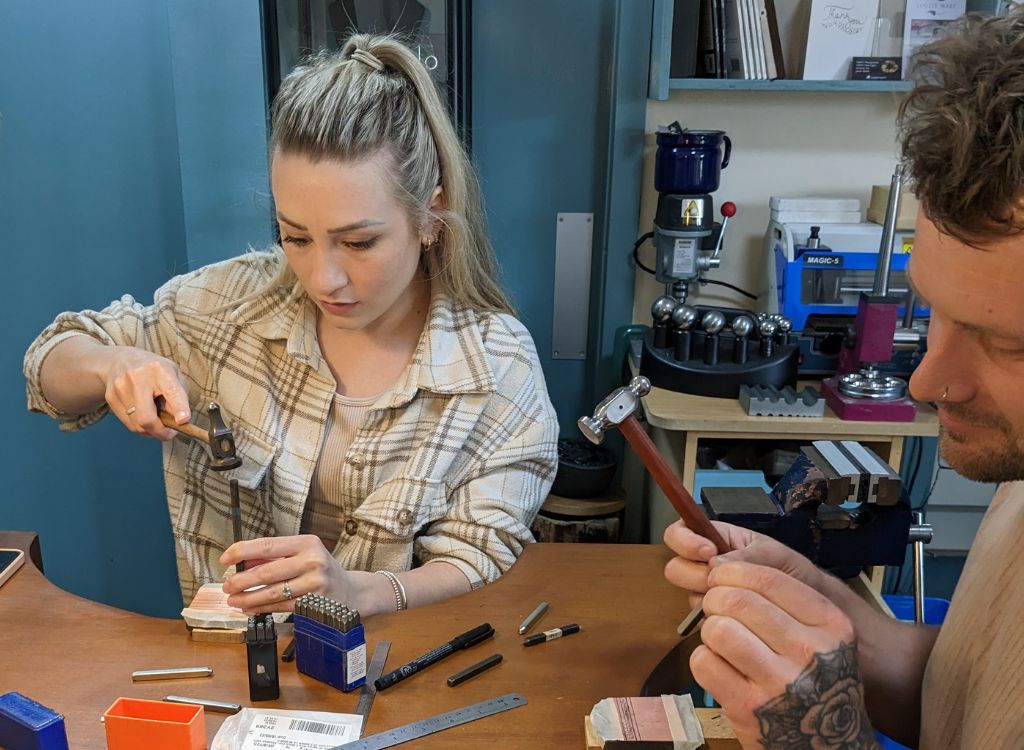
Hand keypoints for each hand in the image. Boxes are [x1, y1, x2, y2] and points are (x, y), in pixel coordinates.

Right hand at [102, 346, 189, 438]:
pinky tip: (144, 414)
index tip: (183, 421)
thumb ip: (180, 397)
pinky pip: (128, 424)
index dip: (179, 408)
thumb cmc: (155, 371)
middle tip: (170, 432)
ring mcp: (121, 387)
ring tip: (157, 418)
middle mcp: (137, 377)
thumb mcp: (174, 375)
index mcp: (159, 369)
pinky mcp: (111, 397)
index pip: (171, 391)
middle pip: (146, 418)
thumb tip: (179, 421)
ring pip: (137, 425)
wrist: (122, 360)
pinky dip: (140, 426)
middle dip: (161, 432)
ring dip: (151, 430)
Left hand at [220, 535, 358, 613]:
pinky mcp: (313, 604)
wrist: (351, 591)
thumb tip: (242, 561)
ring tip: (233, 599)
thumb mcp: (303, 554)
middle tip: (226, 586)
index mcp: (307, 543)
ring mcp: (314, 584)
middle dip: (240, 580)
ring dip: (247, 598)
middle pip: (266, 572)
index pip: (267, 545)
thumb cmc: (321, 570)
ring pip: (271, 593)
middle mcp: (312, 561)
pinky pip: (280, 607)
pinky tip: (250, 607)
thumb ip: (274, 556)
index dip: (242, 551)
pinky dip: (261, 608)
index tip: (225, 559)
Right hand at [663, 520, 824, 609]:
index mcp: (717, 540)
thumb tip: (715, 563)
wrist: (812, 611)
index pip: (680, 532)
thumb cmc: (795, 575)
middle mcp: (706, 567)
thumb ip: (748, 557)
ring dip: (709, 598)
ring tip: (742, 600)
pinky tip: (741, 620)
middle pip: (676, 568)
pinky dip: (717, 619)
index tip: (706, 551)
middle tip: (720, 580)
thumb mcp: (777, 558)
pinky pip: (702, 620)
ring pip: (688, 595)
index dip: (684, 540)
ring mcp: (708, 595)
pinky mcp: (714, 620)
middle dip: (695, 574)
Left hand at [692, 561, 876, 749]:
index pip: (767, 578)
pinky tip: (720, 667)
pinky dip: (703, 660)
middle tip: (714, 608)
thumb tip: (727, 571)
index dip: (732, 571)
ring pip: (717, 628)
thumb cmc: (820, 682)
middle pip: (736, 599)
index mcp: (831, 625)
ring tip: (720, 640)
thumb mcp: (827, 637)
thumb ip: (789, 603)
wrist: (831, 746)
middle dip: (714, 598)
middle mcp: (809, 652)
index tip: (721, 577)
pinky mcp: (748, 708)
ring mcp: (779, 683)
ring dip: (709, 630)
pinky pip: (703, 661)